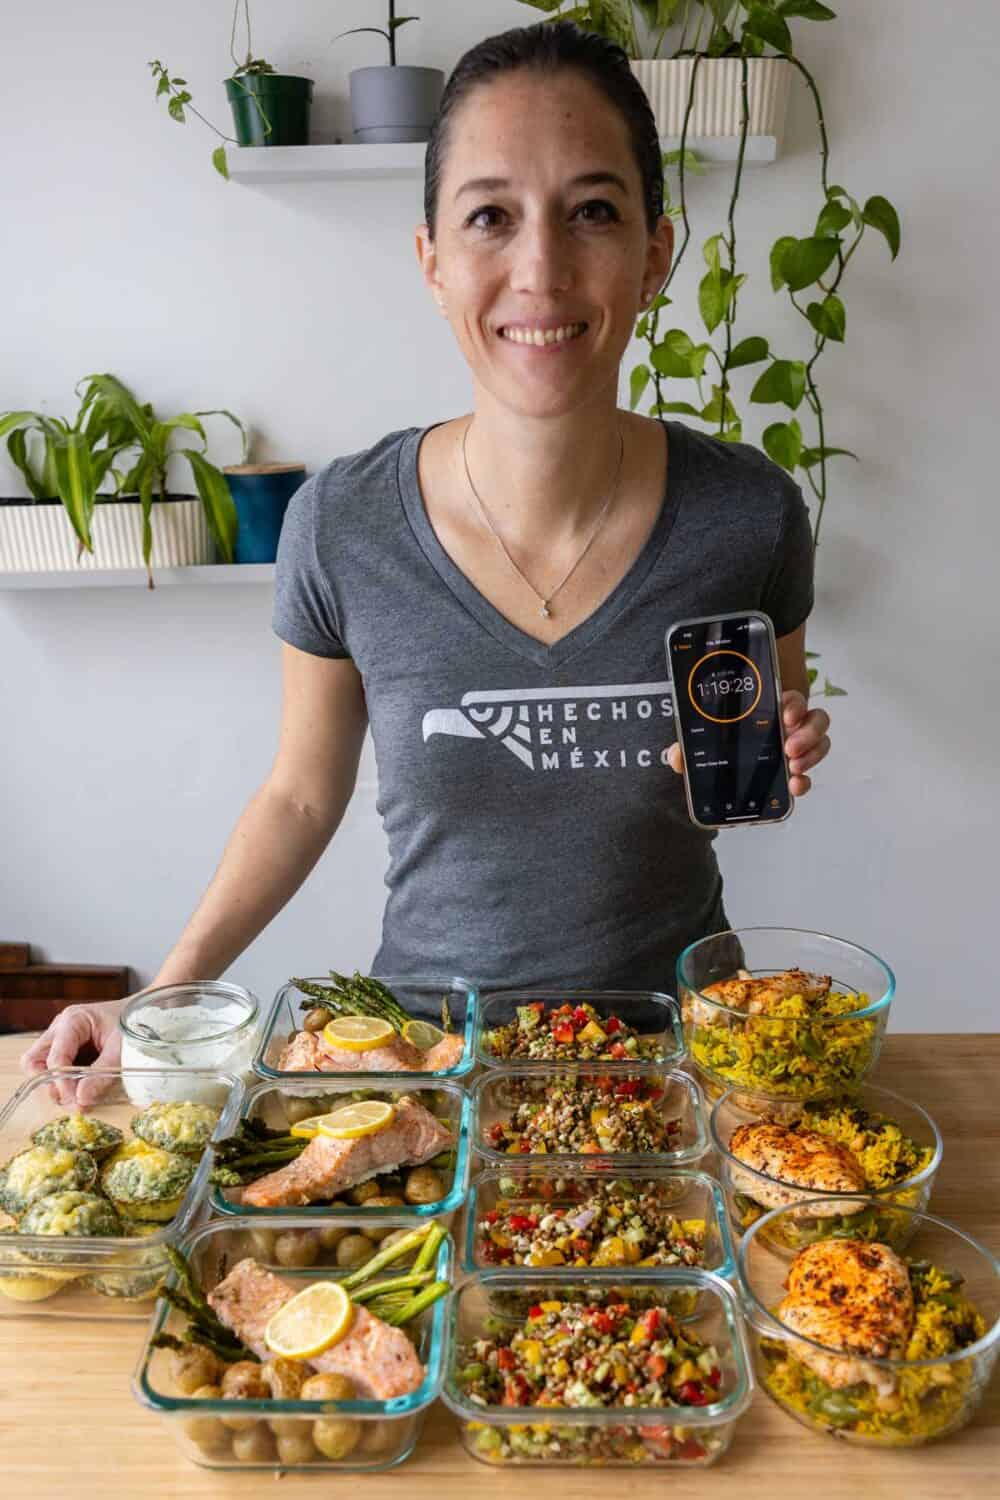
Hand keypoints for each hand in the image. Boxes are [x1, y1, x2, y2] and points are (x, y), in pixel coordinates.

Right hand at [20, 1000, 123, 1106]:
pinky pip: (54, 1071)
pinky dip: (65, 1084)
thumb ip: (102, 1073)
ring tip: (81, 1098)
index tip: (76, 1100)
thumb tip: (81, 1099)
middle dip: (50, 1084)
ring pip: (39, 1068)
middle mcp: (59, 1029)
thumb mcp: (121, 1047)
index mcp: (73, 1020)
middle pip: (34, 1062)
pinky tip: (84, 1090)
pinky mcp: (65, 1050)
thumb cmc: (132, 1024)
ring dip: (56, 1086)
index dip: (62, 1083)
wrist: (142, 1012)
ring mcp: (59, 1040)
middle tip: (73, 1100)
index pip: (55, 1057)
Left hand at [666, 689, 831, 797]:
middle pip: (815, 718)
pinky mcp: (798, 767)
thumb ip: (688, 748)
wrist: (725, 767)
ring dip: (812, 755)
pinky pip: (810, 771)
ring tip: (793, 768)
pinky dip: (806, 780)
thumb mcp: (702, 742)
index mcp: (769, 709)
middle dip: (807, 733)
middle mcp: (789, 725)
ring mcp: (797, 745)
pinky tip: (795, 786)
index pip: (792, 698)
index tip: (786, 717)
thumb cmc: (719, 743)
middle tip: (788, 749)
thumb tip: (675, 757)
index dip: (795, 705)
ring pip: (821, 742)